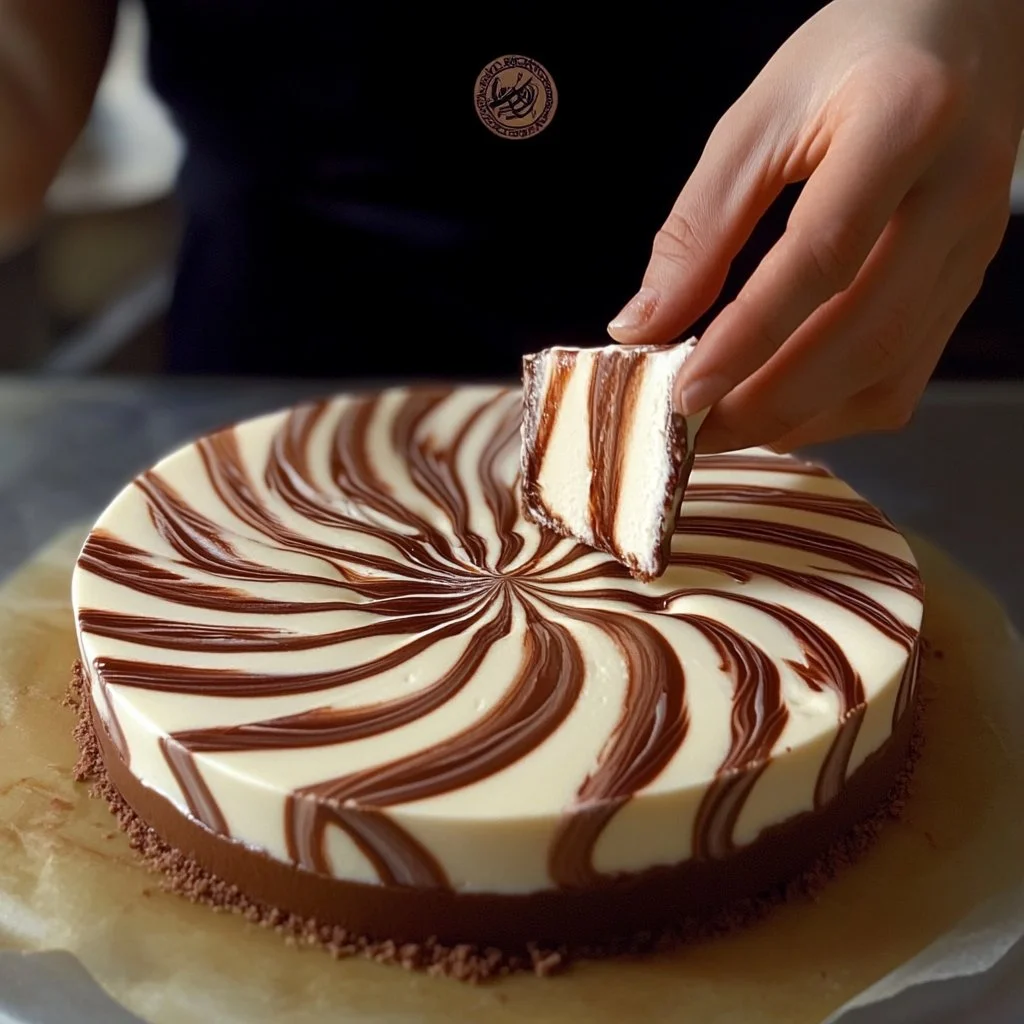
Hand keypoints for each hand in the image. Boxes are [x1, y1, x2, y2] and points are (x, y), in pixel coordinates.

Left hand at [607, 0, 1023, 452]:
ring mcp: (976, 243)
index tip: (684, 393)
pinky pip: (910, 371)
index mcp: (906, 122)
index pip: (822, 258)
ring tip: (726, 424)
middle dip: (770, 400)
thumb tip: (642, 327)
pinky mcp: (970, 278)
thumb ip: (698, 228)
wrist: (961, 26)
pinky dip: (839, 405)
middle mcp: (960, 190)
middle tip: (695, 430)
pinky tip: (783, 405)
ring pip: (894, 366)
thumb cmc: (853, 56)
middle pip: (866, 331)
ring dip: (803, 415)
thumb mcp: (757, 120)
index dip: (747, 339)